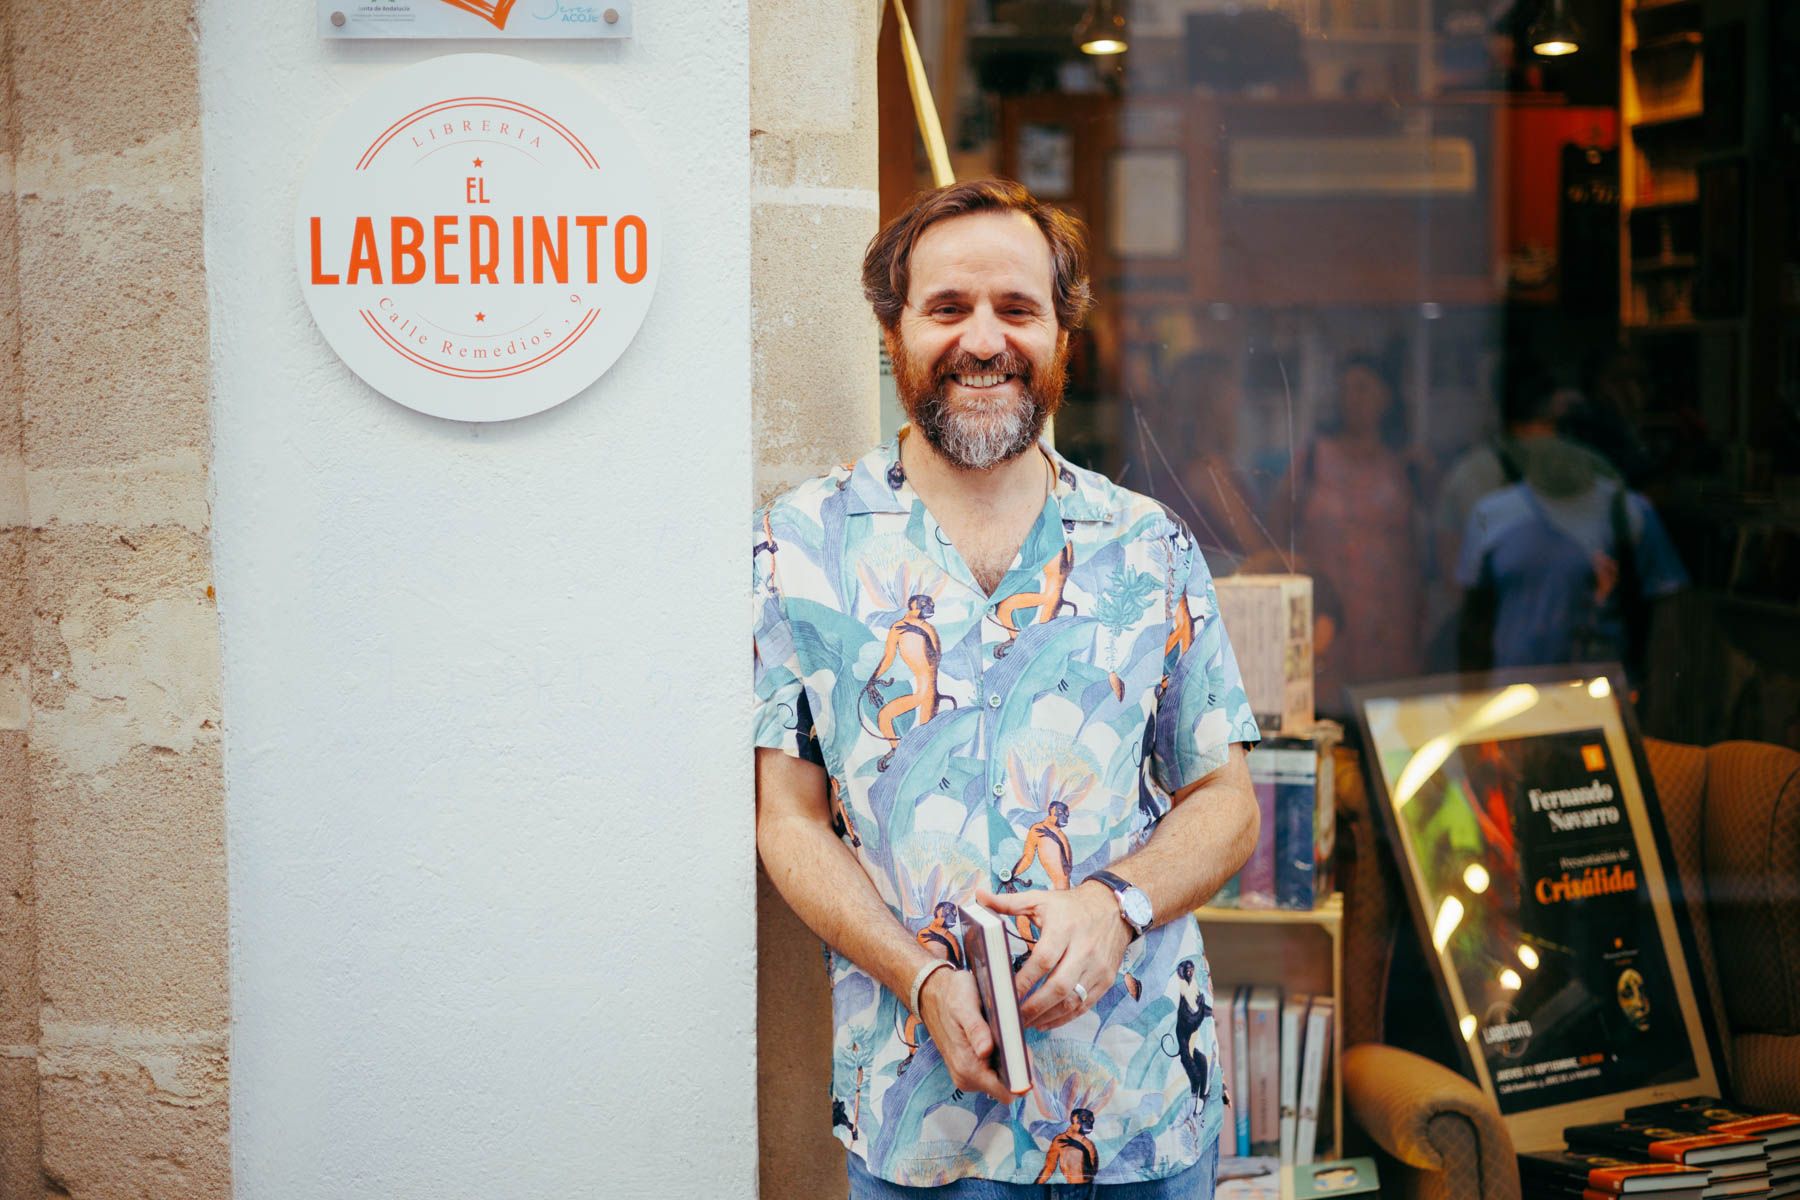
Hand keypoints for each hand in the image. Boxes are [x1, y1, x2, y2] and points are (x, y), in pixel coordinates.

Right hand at [916, 965, 1015, 1102]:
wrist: (932, 994)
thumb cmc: (950, 995)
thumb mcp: (965, 1005)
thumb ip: (976, 1030)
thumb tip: (986, 1051)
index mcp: (967, 1068)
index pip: (1006, 1091)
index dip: (1021, 1075)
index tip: (1024, 1052)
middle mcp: (966, 1078)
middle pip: (1007, 1086)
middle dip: (1016, 1065)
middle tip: (1013, 1036)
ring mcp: (967, 1076)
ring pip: (1002, 1079)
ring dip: (1008, 1060)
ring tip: (1002, 1034)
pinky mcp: (969, 1069)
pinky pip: (994, 1071)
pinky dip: (1000, 1057)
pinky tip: (995, 1037)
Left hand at [979, 884, 1130, 1029]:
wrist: (1112, 907)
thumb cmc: (1070, 906)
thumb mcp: (1040, 899)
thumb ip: (1008, 903)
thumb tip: (979, 896)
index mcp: (1064, 928)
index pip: (1043, 959)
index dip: (1025, 980)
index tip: (1006, 993)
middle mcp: (1084, 949)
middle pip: (1059, 986)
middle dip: (1035, 1007)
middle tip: (1013, 1017)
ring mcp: (1097, 967)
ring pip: (1073, 1000)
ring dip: (1048, 1016)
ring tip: (1026, 1024)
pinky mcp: (1106, 980)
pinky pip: (1085, 1005)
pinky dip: (1065, 1018)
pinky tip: (1046, 1021)